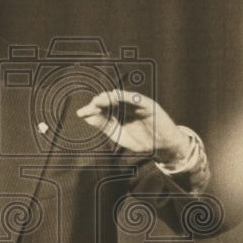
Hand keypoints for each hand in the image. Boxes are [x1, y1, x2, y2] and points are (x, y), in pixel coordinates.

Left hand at [76, 89, 190, 163]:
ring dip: (110, 98)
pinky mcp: (148, 105)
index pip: (101, 109)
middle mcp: (125, 107)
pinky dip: (127, 97)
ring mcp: (136, 105)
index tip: (81, 113)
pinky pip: (137, 99)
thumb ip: (105, 126)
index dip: (91, 110)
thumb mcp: (119, 135)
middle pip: (109, 101)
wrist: (162, 146)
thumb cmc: (142, 140)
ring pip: (121, 98)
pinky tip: (117, 96)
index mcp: (117, 114)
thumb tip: (86, 117)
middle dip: (98, 103)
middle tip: (90, 107)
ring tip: (99, 100)